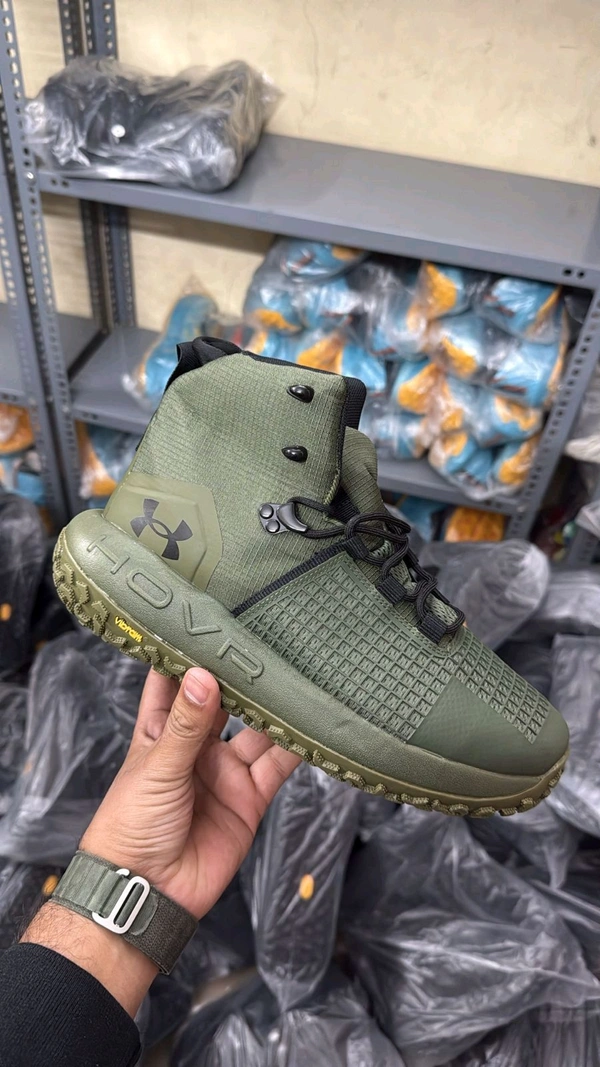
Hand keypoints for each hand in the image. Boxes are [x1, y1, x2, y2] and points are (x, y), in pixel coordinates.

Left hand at [81, 667, 300, 917]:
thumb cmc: (130, 826)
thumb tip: (205, 676)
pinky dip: (296, 748)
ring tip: (296, 677)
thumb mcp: (156, 767)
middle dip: (243, 678)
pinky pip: (278, 767)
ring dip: (275, 709)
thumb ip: (186, 724)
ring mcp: (224, 771)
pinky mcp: (249, 798)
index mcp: (160, 732)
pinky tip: (310, 726)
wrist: (148, 892)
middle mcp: (195, 747)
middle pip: (225, 703)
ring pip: (257, 731)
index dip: (187, 655)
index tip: (208, 624)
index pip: (174, 683)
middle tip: (268, 643)